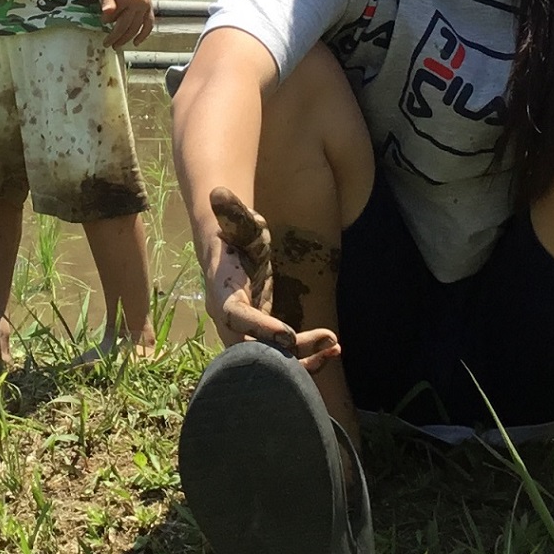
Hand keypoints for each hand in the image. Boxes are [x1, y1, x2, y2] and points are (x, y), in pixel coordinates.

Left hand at [99, 0, 154, 48]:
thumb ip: (106, 1)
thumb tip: (106, 17)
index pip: (119, 23)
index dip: (112, 34)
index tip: (104, 40)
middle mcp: (139, 4)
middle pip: (129, 27)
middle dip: (119, 39)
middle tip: (110, 46)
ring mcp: (146, 5)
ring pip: (139, 27)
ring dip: (129, 38)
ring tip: (119, 45)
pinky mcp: (149, 5)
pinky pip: (149, 23)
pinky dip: (145, 33)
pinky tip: (137, 42)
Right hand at [202, 187, 339, 372]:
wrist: (233, 249)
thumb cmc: (237, 233)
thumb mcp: (238, 222)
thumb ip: (231, 213)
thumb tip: (218, 193)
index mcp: (222, 294)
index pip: (236, 318)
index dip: (260, 329)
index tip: (288, 334)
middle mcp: (230, 322)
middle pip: (255, 350)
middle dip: (289, 353)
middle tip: (326, 339)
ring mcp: (246, 334)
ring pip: (271, 361)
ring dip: (304, 360)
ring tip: (335, 347)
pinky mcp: (263, 338)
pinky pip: (283, 357)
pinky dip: (308, 357)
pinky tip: (333, 348)